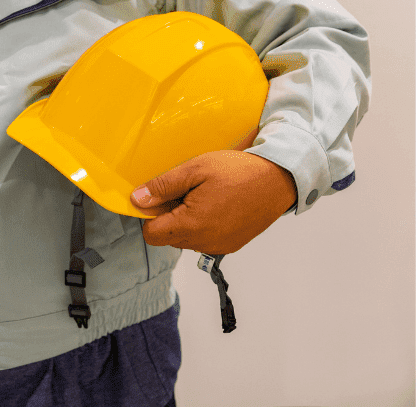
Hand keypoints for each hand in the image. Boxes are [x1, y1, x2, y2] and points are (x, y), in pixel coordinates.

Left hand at [130, 150, 296, 253]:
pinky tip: (217, 205)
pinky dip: (203, 225)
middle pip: (167, 237)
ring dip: (186, 221)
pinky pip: (204, 240)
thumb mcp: (195, 170)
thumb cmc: (238, 171)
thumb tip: (137, 199)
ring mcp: (219, 246)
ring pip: (185, 239)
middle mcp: (204, 242)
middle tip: (186, 192)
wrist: (279, 178)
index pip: (151, 234)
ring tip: (204, 196)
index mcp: (191, 225)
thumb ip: (163, 186)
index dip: (150, 215)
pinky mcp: (231, 245)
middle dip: (169, 217)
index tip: (161, 197)